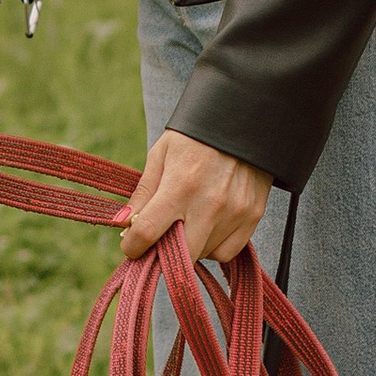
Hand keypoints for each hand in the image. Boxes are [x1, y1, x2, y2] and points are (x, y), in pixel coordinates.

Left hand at [118, 128, 271, 268]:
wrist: (242, 120)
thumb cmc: (195, 137)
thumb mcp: (161, 155)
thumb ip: (143, 193)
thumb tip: (124, 224)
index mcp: (180, 185)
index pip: (148, 231)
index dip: (133, 245)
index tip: (131, 245)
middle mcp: (209, 203)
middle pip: (179, 255)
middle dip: (163, 253)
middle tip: (160, 238)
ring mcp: (234, 212)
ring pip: (203, 255)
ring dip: (189, 247)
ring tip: (187, 222)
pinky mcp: (252, 215)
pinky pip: (226, 252)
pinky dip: (213, 247)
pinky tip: (208, 227)